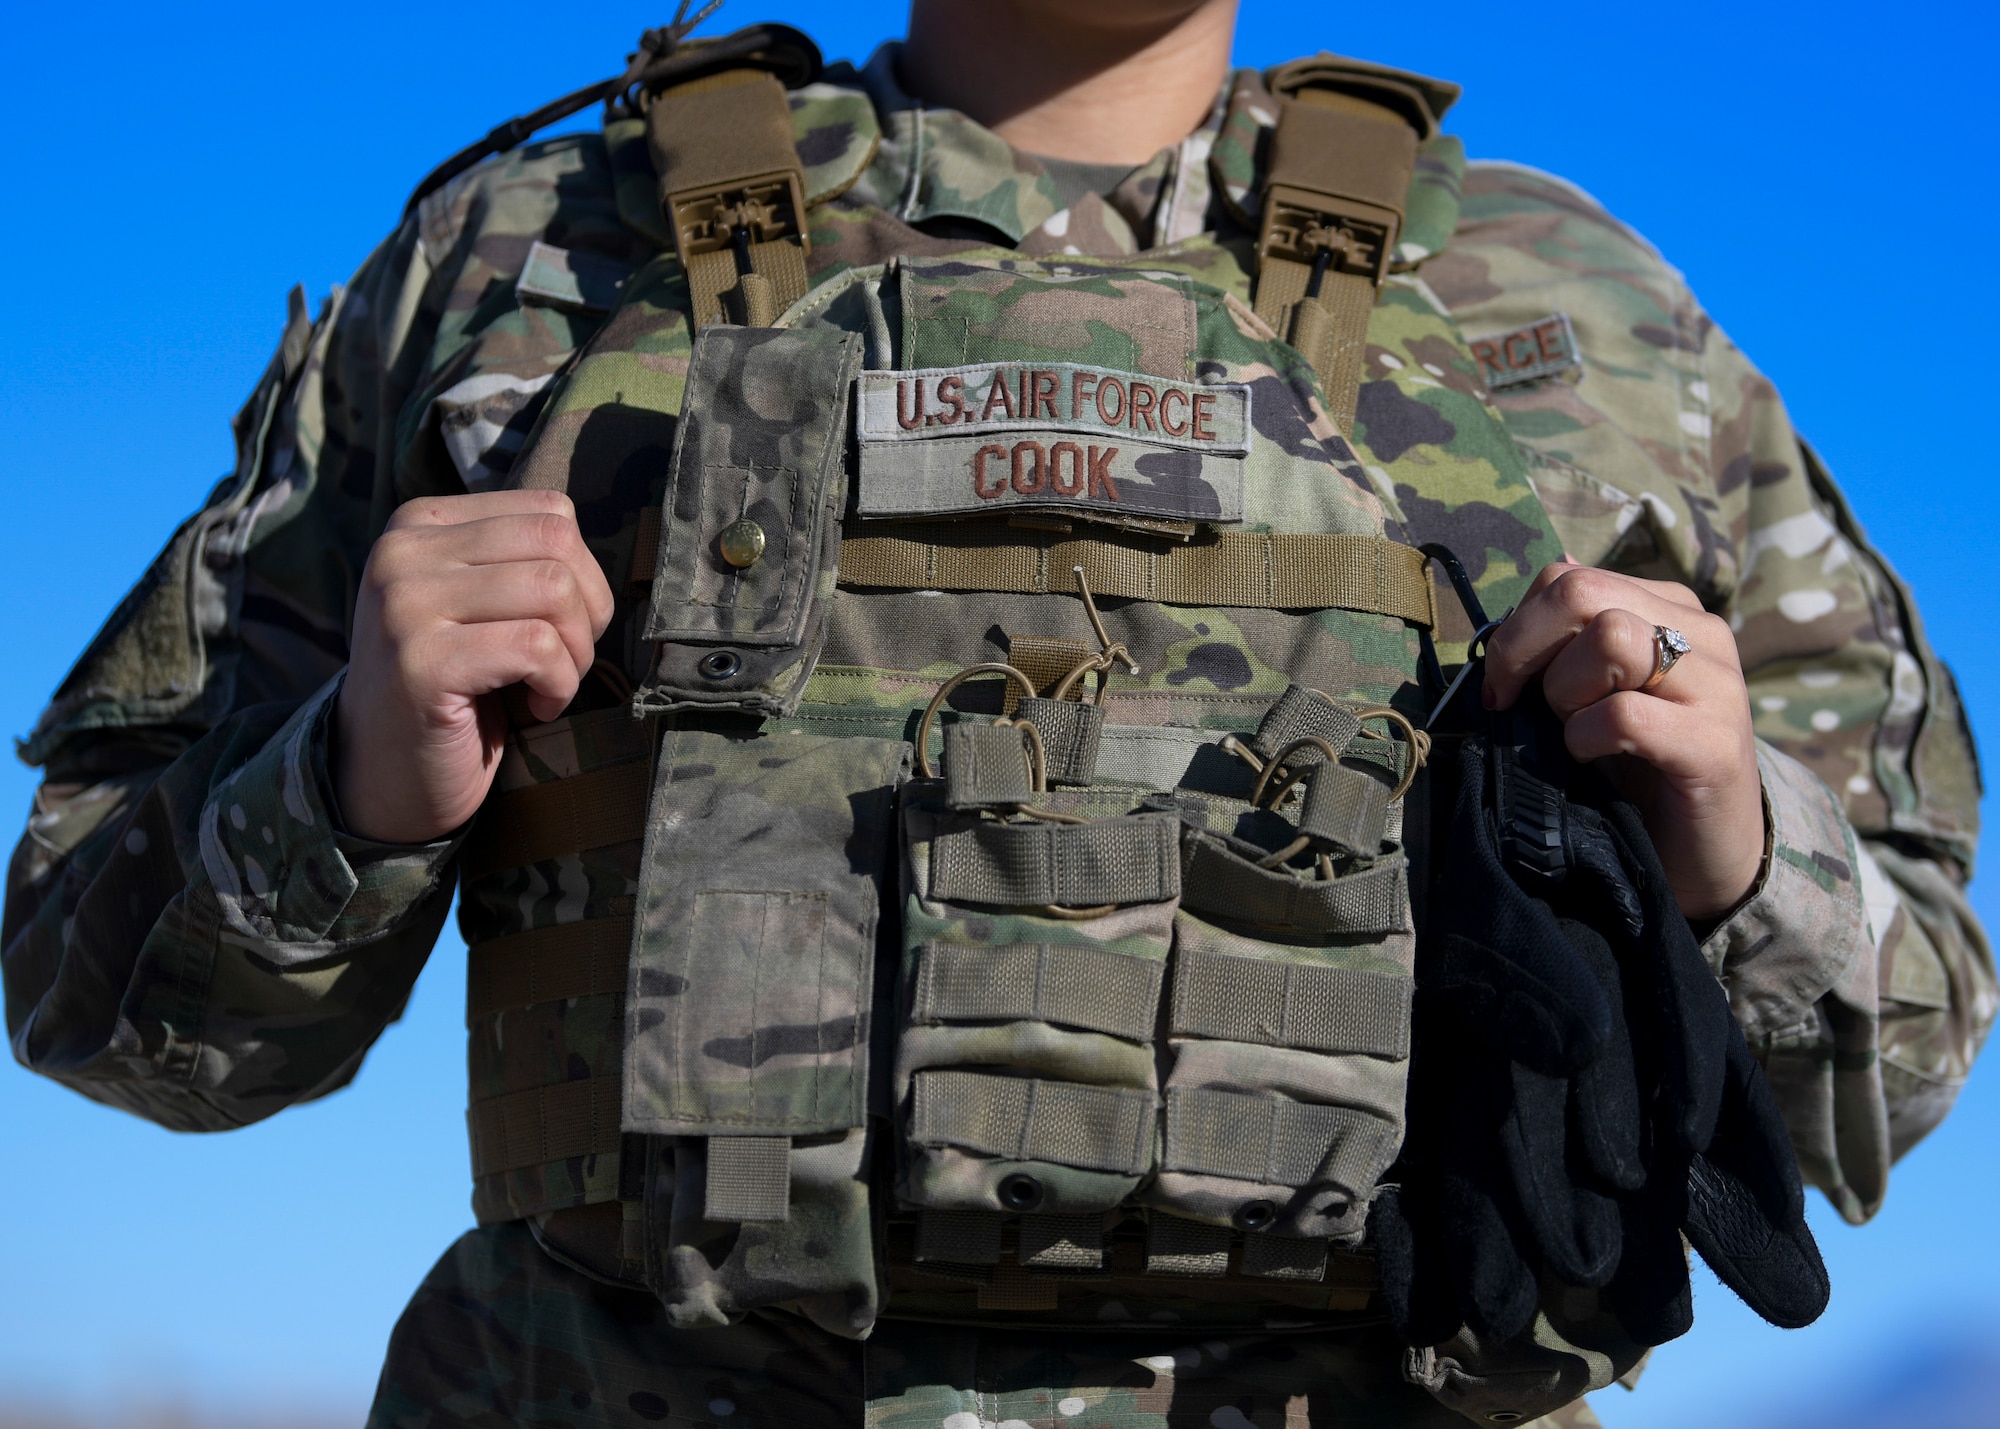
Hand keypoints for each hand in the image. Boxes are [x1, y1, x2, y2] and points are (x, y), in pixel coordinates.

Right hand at [333, 491, 614, 844]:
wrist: (385, 776)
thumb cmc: (455, 689)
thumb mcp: (478, 602)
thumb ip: (518, 559)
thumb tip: (590, 546)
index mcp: (419, 523)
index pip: (550, 512)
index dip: (583, 574)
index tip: (559, 627)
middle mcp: (402, 552)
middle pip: (556, 544)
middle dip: (588, 610)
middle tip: (565, 661)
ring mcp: (405, 605)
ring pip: (553, 589)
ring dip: (576, 652)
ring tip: (548, 686)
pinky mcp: (422, 662)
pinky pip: (537, 646)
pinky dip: (558, 684)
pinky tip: (535, 708)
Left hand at [1482, 562, 1761, 921]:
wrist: (1705, 853)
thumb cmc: (1638, 771)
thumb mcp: (1592, 697)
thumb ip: (1565, 647)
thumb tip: (1523, 602)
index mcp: (1670, 610)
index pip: (1570, 577)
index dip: (1518, 626)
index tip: (1502, 684)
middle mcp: (1701, 633)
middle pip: (1583, 592)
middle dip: (1523, 648)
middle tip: (1515, 703)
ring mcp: (1717, 685)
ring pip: (1611, 639)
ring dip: (1564, 691)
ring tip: (1573, 731)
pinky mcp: (1716, 744)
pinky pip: (1625, 715)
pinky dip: (1585, 736)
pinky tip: (1591, 759)